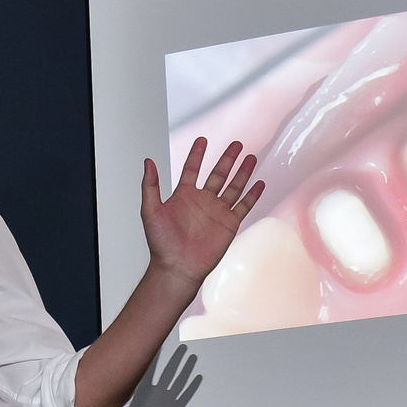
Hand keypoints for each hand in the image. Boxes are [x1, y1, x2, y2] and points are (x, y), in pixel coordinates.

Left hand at [141, 138, 263, 285]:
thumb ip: (150, 185)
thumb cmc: (161, 243)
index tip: (202, 140)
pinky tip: (259, 183)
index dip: (197, 154)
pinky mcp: (229, 223)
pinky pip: (244, 206)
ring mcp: (217, 211)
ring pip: (233, 186)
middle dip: (227, 158)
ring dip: (243, 172)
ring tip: (250, 157)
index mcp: (184, 195)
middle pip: (218, 174)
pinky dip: (252, 194)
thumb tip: (147, 161)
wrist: (177, 267)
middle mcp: (202, 201)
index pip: (192, 169)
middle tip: (236, 144)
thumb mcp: (150, 210)